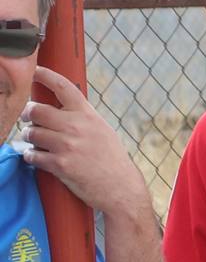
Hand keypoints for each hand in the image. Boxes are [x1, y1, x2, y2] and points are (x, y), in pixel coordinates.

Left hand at [21, 68, 150, 220]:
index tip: (34, 71)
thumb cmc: (112, 160)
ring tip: (35, 140)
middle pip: (36, 110)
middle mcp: (76, 127)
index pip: (62, 87)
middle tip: (27, 118)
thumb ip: (82, 117)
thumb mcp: (102, 131)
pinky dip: (31, 155)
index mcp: (88, 116)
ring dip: (29, 136)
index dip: (44, 75)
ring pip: (31, 132)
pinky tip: (37, 157)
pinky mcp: (60, 165)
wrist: (122, 190)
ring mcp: (67, 146)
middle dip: (28, 114)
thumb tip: (59, 106)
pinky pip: (32, 154)